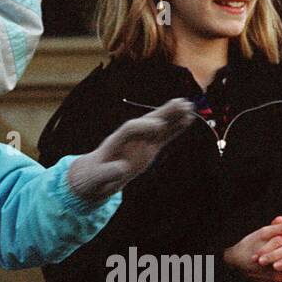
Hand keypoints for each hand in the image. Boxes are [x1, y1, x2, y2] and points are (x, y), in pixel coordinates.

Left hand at [66, 99, 196, 202]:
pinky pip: (164, 137)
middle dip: (162, 113)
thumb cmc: (93, 177)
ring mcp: (140, 142)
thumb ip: (107, 173)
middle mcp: (130, 138)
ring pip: (158, 126)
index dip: (143, 126)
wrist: (94, 177)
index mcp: (115, 142)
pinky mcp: (149, 148)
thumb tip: (123, 168)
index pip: (130, 129)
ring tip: (188, 105)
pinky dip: (175, 128)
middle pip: (146, 121)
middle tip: (180, 103)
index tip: (158, 126)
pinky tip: (187, 119)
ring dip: (172, 116)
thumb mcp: (97, 178)